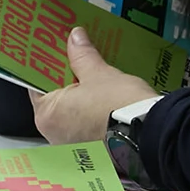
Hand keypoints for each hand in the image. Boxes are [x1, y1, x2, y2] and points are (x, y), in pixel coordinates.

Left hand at [32, 28, 157, 145]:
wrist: (152, 136)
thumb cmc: (119, 107)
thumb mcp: (98, 73)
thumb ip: (82, 56)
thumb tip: (75, 38)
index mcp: (48, 115)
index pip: (37, 85)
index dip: (46, 67)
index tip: (53, 54)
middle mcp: (56, 136)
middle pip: (56, 100)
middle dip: (68, 82)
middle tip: (77, 62)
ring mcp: (76, 147)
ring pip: (74, 115)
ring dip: (82, 100)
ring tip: (95, 80)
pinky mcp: (96, 152)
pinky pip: (89, 127)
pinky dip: (94, 114)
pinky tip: (106, 99)